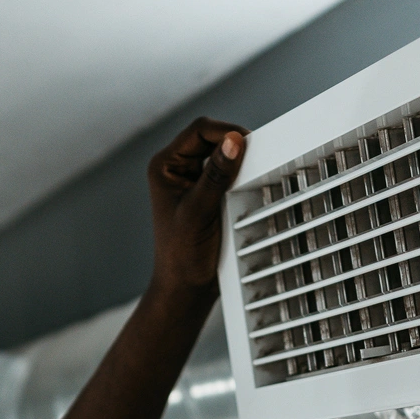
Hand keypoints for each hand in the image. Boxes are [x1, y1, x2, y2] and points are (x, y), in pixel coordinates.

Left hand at [146, 117, 245, 294]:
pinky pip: (228, 172)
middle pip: (211, 137)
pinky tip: (249, 185)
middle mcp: (177, 169)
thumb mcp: (200, 211)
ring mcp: (193, 180)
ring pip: (222, 154)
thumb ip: (216, 176)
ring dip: (238, 161)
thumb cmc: (182, 256)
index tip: (248, 145)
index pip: (199, 131)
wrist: (186, 288)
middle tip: (255, 158)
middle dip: (233, 145)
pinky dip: (241, 175)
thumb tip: (233, 142)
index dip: (225, 132)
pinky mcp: (208, 193)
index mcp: (165, 166)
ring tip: (251, 173)